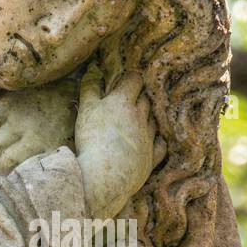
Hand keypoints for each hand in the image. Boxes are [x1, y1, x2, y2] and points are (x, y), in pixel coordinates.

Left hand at [0, 80, 75, 177]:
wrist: (74, 95)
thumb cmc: (34, 101)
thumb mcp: (6, 102)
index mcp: (4, 108)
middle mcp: (19, 121)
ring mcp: (36, 136)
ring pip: (6, 161)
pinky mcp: (52, 149)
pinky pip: (27, 168)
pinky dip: (16, 177)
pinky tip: (13, 181)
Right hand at [74, 63, 153, 219]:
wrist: (104, 177)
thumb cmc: (92, 140)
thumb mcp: (86, 110)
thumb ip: (90, 87)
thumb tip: (93, 69)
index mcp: (123, 101)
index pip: (134, 79)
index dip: (131, 78)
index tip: (126, 80)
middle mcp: (140, 116)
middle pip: (145, 99)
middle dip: (139, 96)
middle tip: (129, 100)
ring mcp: (149, 137)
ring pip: (153, 119)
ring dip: (146, 117)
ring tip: (136, 121)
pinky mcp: (152, 157)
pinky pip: (160, 143)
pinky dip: (156, 139)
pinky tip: (151, 140)